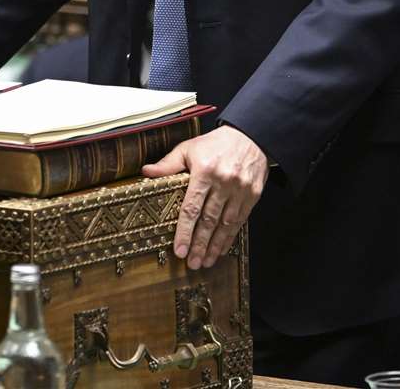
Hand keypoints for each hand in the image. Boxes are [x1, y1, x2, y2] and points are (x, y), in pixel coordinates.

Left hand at [143, 125, 268, 268]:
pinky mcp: (253, 195)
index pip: (191, 207)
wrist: (250, 136)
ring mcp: (240, 190)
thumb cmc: (215, 143)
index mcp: (205, 171)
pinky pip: (240, 221)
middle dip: (199, 245)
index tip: (179, 250)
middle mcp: (223, 182)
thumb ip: (168, 163)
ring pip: (225, 224)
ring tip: (205, 262)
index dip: (184, 231)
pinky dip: (230, 237)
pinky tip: (221, 249)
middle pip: (208, 220)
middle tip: (191, 263)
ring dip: (214, 246)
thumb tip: (146, 172)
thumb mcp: (189, 148)